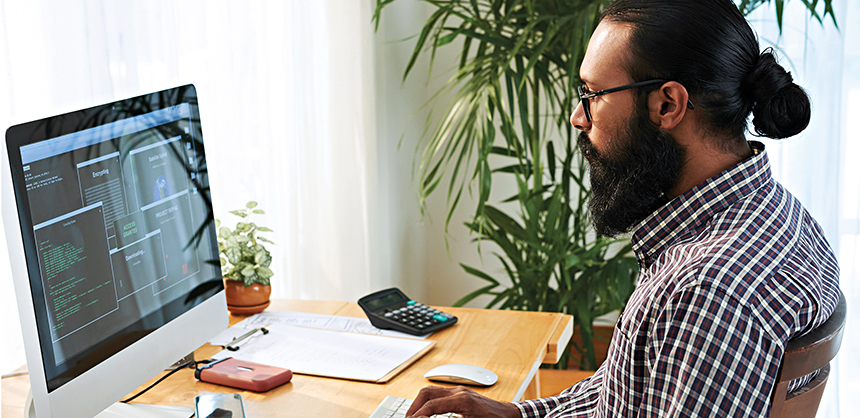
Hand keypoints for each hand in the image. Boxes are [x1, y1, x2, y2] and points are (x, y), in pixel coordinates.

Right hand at [406, 385, 520, 417]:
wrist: (510, 416)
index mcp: (462, 400)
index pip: (431, 405)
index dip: (417, 415)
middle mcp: (459, 391)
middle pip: (427, 392)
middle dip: (414, 406)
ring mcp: (460, 390)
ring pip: (431, 390)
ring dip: (419, 402)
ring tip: (413, 415)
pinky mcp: (461, 392)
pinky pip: (439, 392)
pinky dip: (428, 400)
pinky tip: (426, 410)